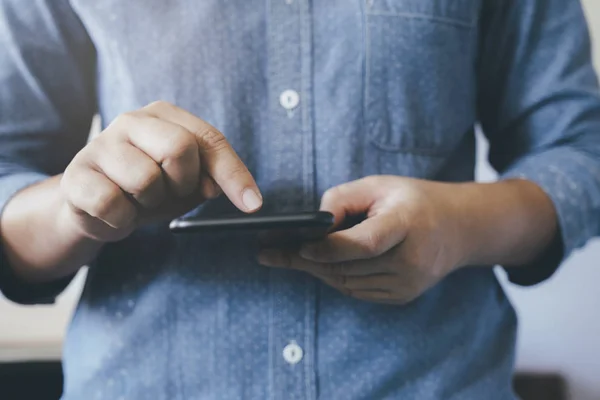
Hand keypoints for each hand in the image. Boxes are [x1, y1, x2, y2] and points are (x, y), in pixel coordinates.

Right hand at [60, 101, 261, 241]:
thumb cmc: (147, 187)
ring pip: (146, 180)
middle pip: (179, 149)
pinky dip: (123, 220)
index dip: (234, 174)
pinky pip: (113, 205)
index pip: (210, 140)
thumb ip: (208, 177)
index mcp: (165, 115)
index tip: (253, 204)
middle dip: (183, 183)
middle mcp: (132, 120)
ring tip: (138, 200)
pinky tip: (117, 212)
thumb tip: (216, 186)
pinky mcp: (77, 175)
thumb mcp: (187, 181)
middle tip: (169, 192)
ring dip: (150, 204)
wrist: (94, 206)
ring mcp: (101, 145)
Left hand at [258, 176, 467, 303]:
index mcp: (407, 224)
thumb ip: (342, 199)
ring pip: (346, 283)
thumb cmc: (414, 200)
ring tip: (283, 257)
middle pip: (347, 267)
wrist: (459, 229)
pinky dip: (334, 277)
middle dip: (304, 261)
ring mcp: (408, 284)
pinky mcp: (402, 296)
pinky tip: (316, 265)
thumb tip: (312, 225)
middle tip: (269, 254)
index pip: (364, 244)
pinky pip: (357, 290)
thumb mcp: (380, 185)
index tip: (297, 246)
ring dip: (315, 270)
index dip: (328, 248)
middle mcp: (410, 260)